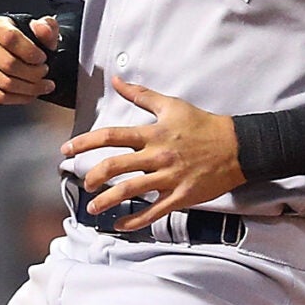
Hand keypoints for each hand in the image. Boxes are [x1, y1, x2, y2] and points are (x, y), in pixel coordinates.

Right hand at [0, 16, 56, 104]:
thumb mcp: (42, 31)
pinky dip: (18, 99)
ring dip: (29, 88)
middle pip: (8, 64)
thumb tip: (43, 29)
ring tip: (41, 85)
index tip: (43, 58)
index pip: (10, 38)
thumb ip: (46, 27)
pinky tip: (28, 95)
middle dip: (33, 73)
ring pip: (4, 83)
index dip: (31, 52)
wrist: (16, 57)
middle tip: (44, 74)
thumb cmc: (27, 43)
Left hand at [60, 78, 243, 232]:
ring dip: (107, 201)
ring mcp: (168, 178)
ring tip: (93, 208)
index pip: (110, 136)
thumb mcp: (171, 105)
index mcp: (152, 134)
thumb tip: (117, 80)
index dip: (84, 143)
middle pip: (115, 166)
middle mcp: (156, 156)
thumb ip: (141, 94)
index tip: (67, 150)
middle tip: (84, 184)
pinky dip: (134, 220)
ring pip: (130, 191)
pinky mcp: (180, 196)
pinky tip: (119, 224)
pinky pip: (153, 212)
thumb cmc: (204, 125)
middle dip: (93, 176)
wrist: (237, 147)